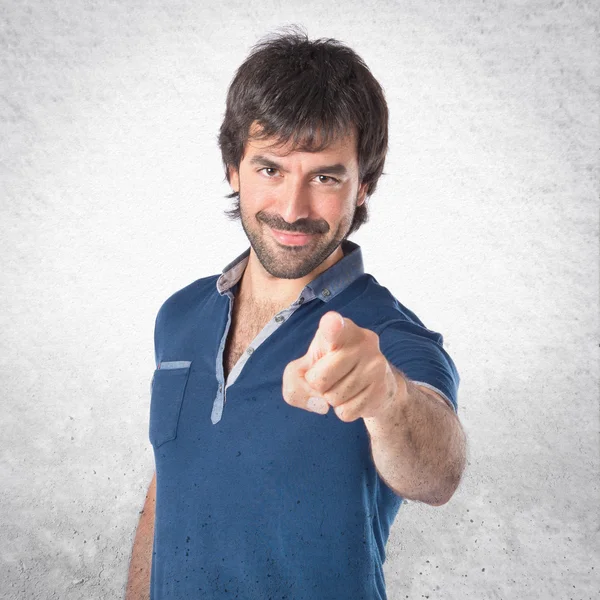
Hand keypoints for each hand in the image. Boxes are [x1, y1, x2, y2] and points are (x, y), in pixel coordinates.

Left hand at [281, 311, 400, 421]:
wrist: (374, 384)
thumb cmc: (329, 368)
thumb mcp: (304, 368)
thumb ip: (295, 381)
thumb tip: (320, 405)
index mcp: (341, 329)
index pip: (333, 325)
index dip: (331, 324)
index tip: (332, 322)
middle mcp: (362, 341)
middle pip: (318, 379)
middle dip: (317, 385)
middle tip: (330, 376)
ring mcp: (375, 364)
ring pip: (333, 398)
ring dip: (332, 399)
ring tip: (344, 384)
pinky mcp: (383, 388)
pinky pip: (347, 412)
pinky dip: (344, 411)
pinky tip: (355, 396)